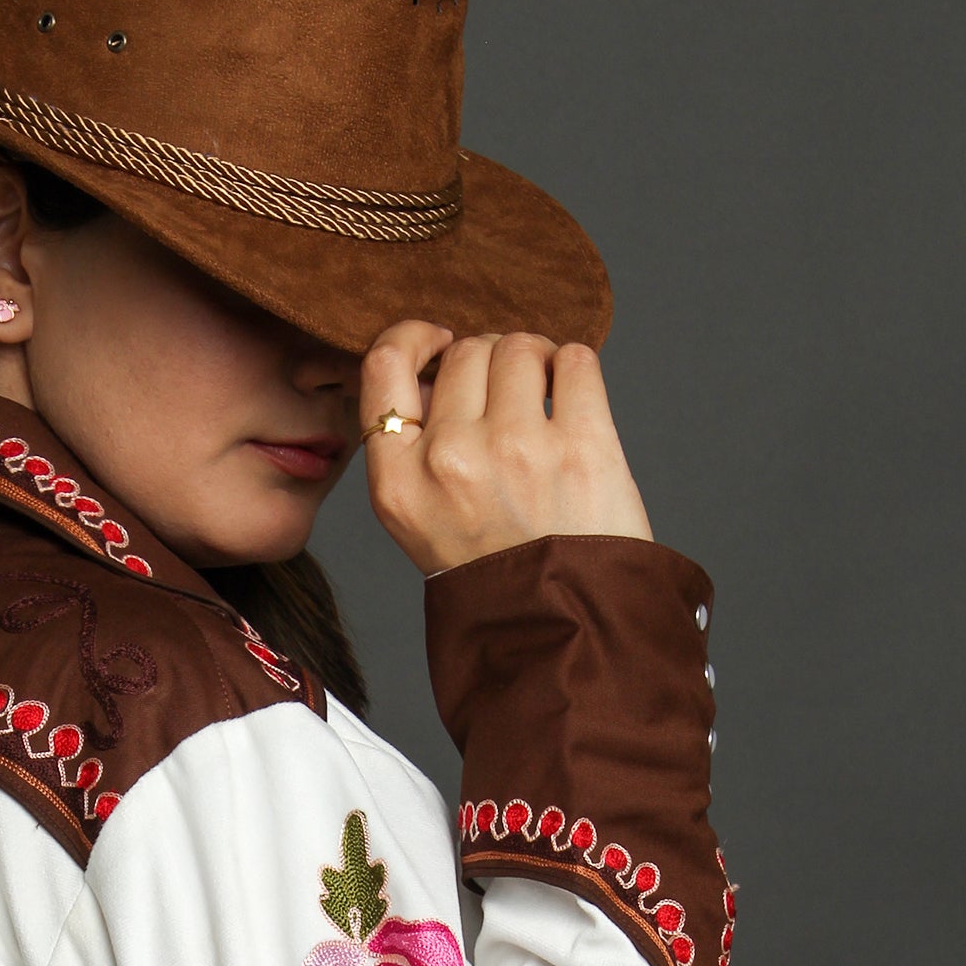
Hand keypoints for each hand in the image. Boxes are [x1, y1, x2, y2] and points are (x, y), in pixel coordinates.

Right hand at [360, 324, 652, 574]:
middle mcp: (450, 461)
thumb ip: (414, 448)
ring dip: (537, 362)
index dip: (414, 339)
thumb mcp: (420, 521)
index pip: (384, 367)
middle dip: (490, 362)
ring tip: (545, 402)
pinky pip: (576, 359)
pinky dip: (576, 370)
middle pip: (466, 352)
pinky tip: (574, 403)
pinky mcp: (581, 446)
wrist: (562, 626)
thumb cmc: (497, 571)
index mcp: (400, 484)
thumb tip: (437, 364)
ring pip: (520, 347)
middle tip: (510, 400)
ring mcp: (517, 449)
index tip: (440, 342)